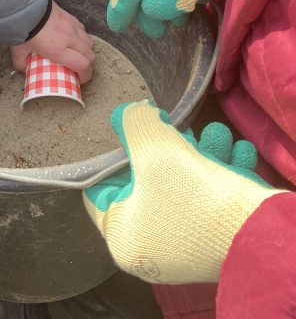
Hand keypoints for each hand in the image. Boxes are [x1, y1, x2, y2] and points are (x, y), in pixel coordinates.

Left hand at [10, 0, 94, 82]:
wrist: (25, 4)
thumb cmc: (23, 28)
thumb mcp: (18, 50)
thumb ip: (21, 62)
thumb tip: (25, 69)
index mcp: (59, 50)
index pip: (83, 65)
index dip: (86, 76)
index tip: (80, 80)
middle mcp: (70, 39)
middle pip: (91, 55)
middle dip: (89, 66)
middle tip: (80, 69)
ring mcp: (72, 26)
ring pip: (90, 42)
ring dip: (87, 51)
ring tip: (79, 54)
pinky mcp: (70, 16)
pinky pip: (83, 30)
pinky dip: (82, 37)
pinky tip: (73, 39)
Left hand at [83, 101, 280, 283]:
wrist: (259, 232)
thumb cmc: (192, 193)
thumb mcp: (153, 145)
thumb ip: (133, 122)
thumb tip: (125, 114)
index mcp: (123, 237)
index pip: (101, 189)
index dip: (116, 154)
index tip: (132, 132)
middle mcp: (150, 246)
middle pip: (147, 181)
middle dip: (169, 146)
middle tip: (181, 128)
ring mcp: (185, 245)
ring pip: (184, 183)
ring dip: (204, 151)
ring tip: (218, 135)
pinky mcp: (216, 238)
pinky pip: (211, 197)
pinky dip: (224, 171)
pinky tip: (238, 152)